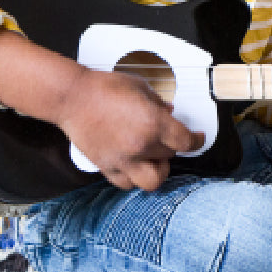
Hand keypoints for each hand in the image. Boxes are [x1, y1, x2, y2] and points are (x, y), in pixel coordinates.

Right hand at [57, 67, 203, 190]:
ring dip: (157, 170)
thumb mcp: (140, 87)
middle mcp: (141, 145)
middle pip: (170, 156)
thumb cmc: (104, 87)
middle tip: (164, 137)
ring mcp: (123, 159)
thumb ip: (158, 103)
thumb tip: (170, 112)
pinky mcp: (107, 167)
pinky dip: (134, 177)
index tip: (198, 138)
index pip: (186, 142)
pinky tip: (133, 164)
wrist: (72, 98)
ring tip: (152, 159)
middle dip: (170, 147)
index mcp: (153, 123)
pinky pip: (127, 183)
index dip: (197, 141)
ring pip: (153, 181)